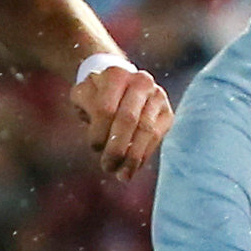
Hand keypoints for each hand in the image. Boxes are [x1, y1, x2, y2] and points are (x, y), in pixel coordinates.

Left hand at [72, 62, 170, 177]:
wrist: (121, 85)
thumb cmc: (97, 95)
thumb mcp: (83, 97)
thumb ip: (85, 110)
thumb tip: (100, 142)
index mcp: (115, 75)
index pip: (106, 109)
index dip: (99, 133)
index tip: (94, 148)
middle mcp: (140, 81)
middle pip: (128, 120)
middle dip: (117, 148)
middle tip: (107, 167)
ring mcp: (157, 96)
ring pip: (145, 131)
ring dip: (132, 157)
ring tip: (122, 175)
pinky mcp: (167, 112)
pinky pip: (157, 137)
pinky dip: (144, 155)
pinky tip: (133, 168)